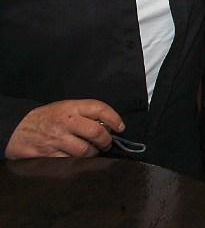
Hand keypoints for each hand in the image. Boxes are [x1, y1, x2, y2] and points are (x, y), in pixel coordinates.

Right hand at [5, 99, 123, 159]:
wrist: (18, 128)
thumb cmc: (48, 117)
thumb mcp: (66, 107)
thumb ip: (85, 113)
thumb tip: (109, 125)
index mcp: (71, 107)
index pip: (99, 108)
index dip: (114, 118)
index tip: (120, 128)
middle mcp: (65, 122)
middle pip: (96, 132)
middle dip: (106, 140)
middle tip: (107, 143)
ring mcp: (56, 139)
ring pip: (85, 150)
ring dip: (93, 153)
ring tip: (92, 152)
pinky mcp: (48, 155)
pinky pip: (71, 162)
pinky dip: (78, 162)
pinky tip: (78, 159)